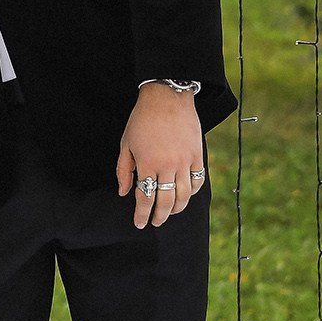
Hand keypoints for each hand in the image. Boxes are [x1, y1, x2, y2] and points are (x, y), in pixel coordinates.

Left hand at [116, 82, 205, 228]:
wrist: (167, 97)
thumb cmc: (142, 119)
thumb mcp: (126, 143)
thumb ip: (124, 170)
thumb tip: (124, 192)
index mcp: (147, 164)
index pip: (145, 198)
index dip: (141, 214)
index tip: (140, 223)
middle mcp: (167, 166)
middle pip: (165, 202)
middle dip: (160, 217)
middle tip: (155, 222)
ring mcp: (184, 162)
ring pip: (184, 195)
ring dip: (177, 208)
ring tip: (170, 212)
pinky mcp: (197, 155)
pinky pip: (197, 181)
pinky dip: (192, 192)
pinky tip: (185, 195)